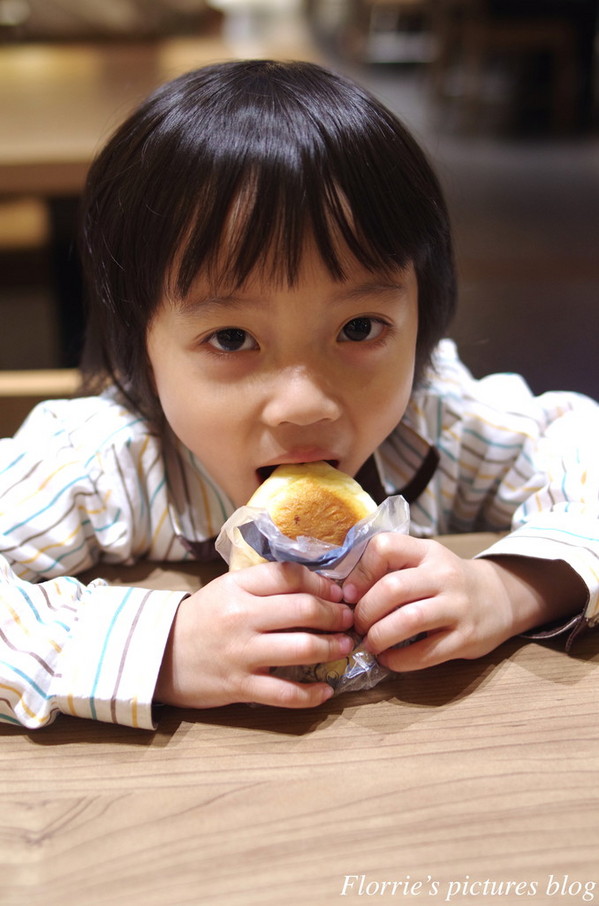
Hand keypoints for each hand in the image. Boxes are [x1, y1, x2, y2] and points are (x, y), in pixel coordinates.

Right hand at [155, 561, 354, 709]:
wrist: (159, 655)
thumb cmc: (202, 619)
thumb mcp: (228, 590)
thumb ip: (265, 585)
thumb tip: (317, 587)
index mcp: (238, 587)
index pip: (290, 576)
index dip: (322, 583)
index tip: (339, 592)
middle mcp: (241, 617)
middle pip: (303, 609)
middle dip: (335, 614)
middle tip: (349, 619)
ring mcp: (241, 653)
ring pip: (301, 648)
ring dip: (331, 647)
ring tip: (344, 646)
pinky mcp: (239, 686)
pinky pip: (284, 692)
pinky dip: (311, 694)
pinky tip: (326, 691)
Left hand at [341, 534, 581, 671]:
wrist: (499, 597)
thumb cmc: (446, 581)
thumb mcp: (423, 561)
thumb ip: (389, 568)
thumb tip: (340, 592)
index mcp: (426, 551)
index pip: (384, 546)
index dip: (359, 572)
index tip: (349, 594)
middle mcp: (443, 575)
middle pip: (392, 589)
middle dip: (364, 612)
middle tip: (356, 625)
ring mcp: (457, 607)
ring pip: (408, 620)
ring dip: (379, 636)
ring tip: (370, 643)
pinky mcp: (465, 638)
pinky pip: (425, 653)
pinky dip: (399, 660)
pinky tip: (389, 658)